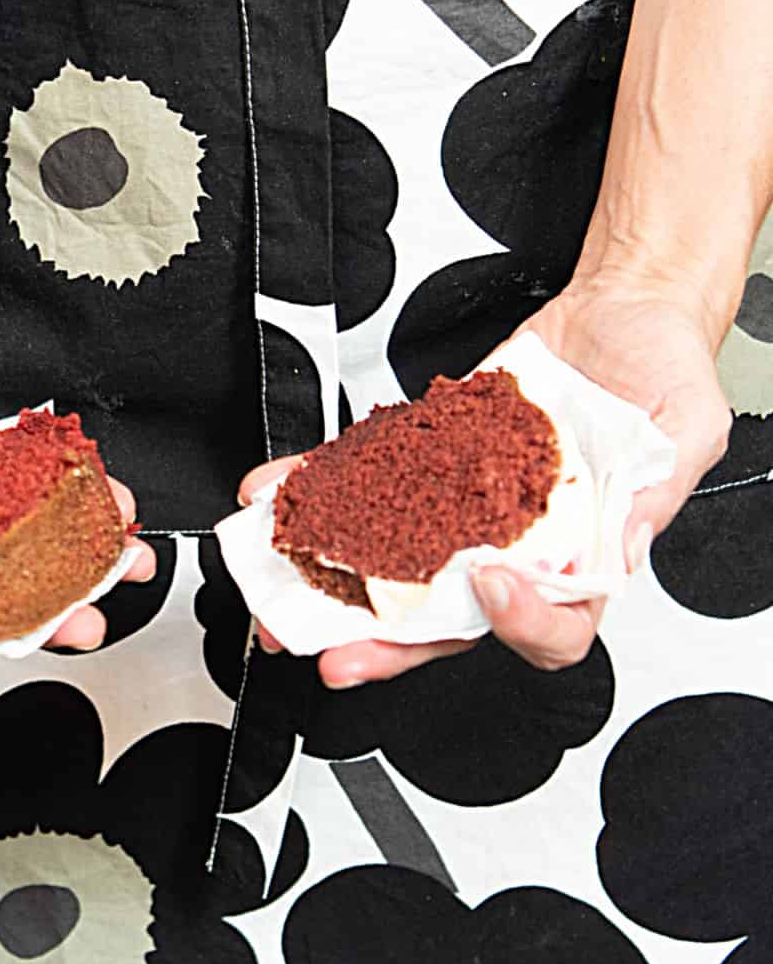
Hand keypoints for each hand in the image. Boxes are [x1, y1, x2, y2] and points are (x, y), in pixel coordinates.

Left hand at [238, 276, 730, 686]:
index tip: (494, 583)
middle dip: (386, 641)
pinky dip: (320, 490)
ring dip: (331, 580)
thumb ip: (655, 493)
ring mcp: (465, 506)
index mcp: (583, 556)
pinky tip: (279, 494)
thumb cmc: (662, 374)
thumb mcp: (685, 431)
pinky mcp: (430, 459)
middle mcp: (514, 543)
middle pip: (448, 617)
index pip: (553, 626)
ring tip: (280, 587)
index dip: (521, 622)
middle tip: (336, 651)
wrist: (621, 311)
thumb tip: (622, 545)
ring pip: (391, 562)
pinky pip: (370, 483)